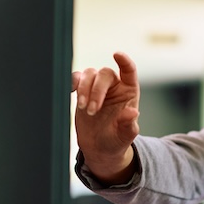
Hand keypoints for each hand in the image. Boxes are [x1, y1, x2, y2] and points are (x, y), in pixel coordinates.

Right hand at [72, 52, 140, 181]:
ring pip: (89, 74)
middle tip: (92, 110)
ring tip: (84, 108)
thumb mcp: (125, 136)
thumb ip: (129, 124)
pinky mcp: (82, 91)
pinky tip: (70, 92)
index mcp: (129, 92)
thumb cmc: (116, 140)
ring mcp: (97, 87)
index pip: (129, 71)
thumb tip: (133, 113)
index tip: (117, 54)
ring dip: (84, 88)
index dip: (124, 61)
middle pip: (105, 74)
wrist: (99, 148)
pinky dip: (72, 82)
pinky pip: (76, 78)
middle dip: (96, 90)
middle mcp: (114, 86)